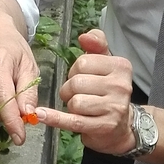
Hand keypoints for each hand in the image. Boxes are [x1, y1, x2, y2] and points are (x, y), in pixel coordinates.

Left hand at [34, 30, 136, 154]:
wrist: (121, 126)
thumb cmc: (107, 91)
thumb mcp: (106, 64)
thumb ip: (97, 44)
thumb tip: (84, 36)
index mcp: (121, 66)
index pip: (83, 62)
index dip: (75, 70)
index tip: (82, 77)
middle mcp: (121, 86)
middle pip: (77, 82)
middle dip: (70, 89)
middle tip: (77, 94)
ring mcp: (114, 108)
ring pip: (75, 102)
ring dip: (70, 105)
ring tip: (80, 107)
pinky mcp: (104, 126)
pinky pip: (73, 120)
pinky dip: (55, 118)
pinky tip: (42, 115)